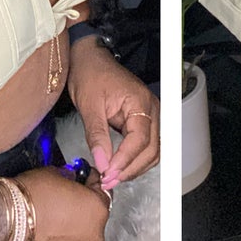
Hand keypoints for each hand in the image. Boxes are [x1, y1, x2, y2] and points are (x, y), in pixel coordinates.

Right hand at [17, 166, 108, 240]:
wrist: (7, 223)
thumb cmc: (29, 200)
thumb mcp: (55, 173)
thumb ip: (70, 177)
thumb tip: (70, 179)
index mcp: (98, 208)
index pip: (102, 190)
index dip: (90, 182)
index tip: (84, 179)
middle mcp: (95, 233)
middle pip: (94, 216)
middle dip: (82, 207)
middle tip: (65, 200)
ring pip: (82, 235)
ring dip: (73, 226)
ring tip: (54, 218)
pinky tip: (48, 233)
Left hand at [67, 40, 160, 185]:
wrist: (90, 59)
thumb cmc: (90, 75)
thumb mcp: (89, 105)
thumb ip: (97, 136)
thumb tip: (102, 163)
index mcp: (141, 103)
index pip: (140, 140)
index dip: (125, 160)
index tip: (107, 173)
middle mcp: (151, 110)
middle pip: (152, 150)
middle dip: (131, 169)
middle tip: (108, 181)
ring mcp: (150, 116)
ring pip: (152, 152)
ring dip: (134, 168)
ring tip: (111, 177)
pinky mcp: (142, 122)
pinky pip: (145, 146)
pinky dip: (134, 160)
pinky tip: (117, 167)